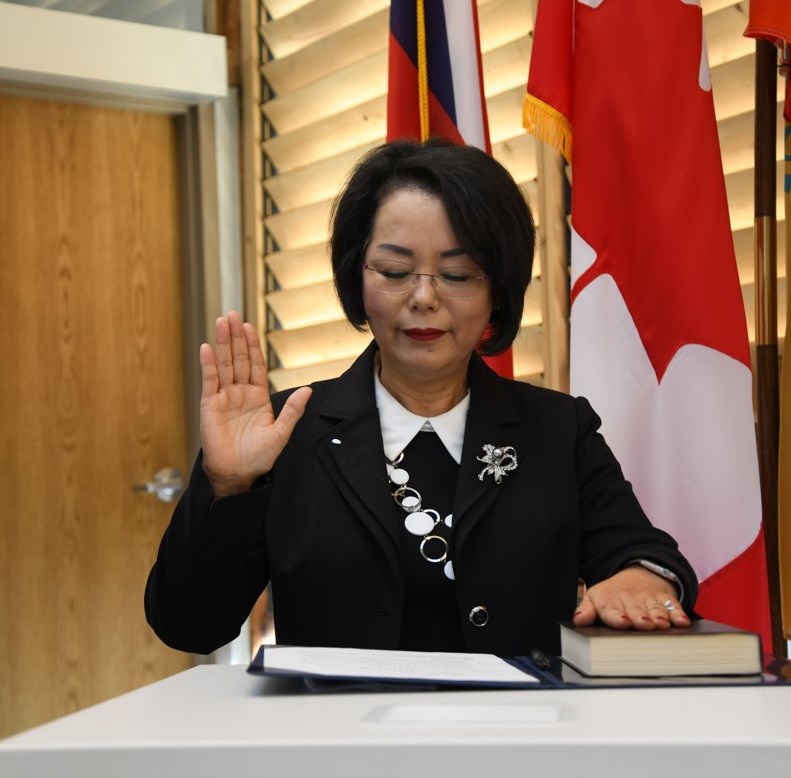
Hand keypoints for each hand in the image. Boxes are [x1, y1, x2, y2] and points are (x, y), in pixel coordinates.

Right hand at [199, 311, 311, 497]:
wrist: (238, 474)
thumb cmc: (258, 457)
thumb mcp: (281, 433)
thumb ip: (293, 410)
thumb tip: (308, 390)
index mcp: (258, 397)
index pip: (255, 365)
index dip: (252, 346)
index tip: (249, 326)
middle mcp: (240, 393)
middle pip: (238, 359)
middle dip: (235, 337)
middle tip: (232, 315)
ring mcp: (224, 398)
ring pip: (223, 365)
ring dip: (222, 344)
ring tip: (221, 322)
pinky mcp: (210, 406)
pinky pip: (209, 381)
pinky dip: (208, 364)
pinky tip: (207, 348)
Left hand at [572, 566, 690, 630]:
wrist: (636, 575)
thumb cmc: (612, 595)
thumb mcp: (595, 599)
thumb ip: (587, 610)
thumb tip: (578, 620)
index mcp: (610, 602)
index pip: (612, 610)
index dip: (617, 617)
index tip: (623, 622)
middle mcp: (631, 600)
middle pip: (636, 610)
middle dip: (640, 618)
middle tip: (643, 625)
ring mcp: (649, 599)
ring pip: (655, 608)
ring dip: (659, 616)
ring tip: (661, 624)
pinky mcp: (665, 599)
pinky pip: (673, 606)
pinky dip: (679, 613)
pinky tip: (682, 621)